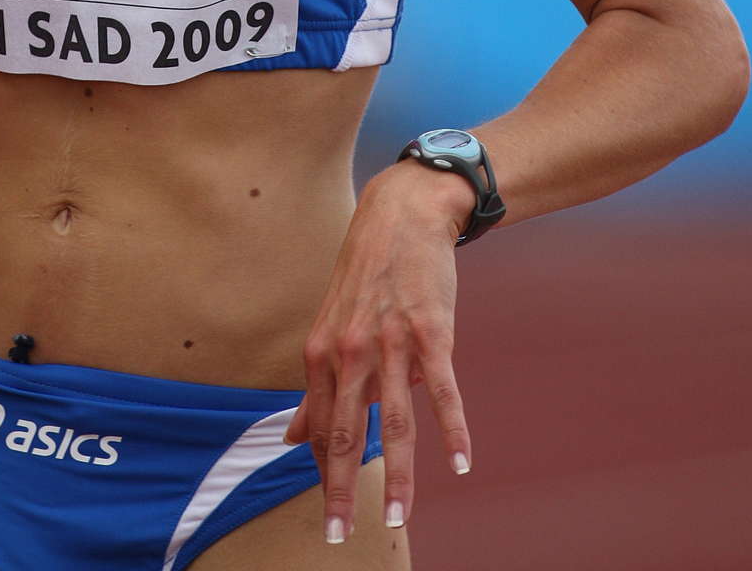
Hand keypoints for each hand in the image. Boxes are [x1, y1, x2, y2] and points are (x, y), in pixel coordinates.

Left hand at [284, 163, 473, 543]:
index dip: (323, 477)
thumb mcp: (331, 326)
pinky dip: (452, 429)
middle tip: (342, 536)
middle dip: (342, 488)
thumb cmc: (367, 275)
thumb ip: (318, 387)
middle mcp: (350, 349)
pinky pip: (441, 390)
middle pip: (346, 431)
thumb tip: (292, 440)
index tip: (330, 520)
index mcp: (322, 351)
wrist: (403, 214)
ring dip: (396, 474)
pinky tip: (459, 463)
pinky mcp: (430, 331)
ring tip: (396, 517)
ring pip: (393, 422)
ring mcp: (390, 341)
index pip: (320, 428)